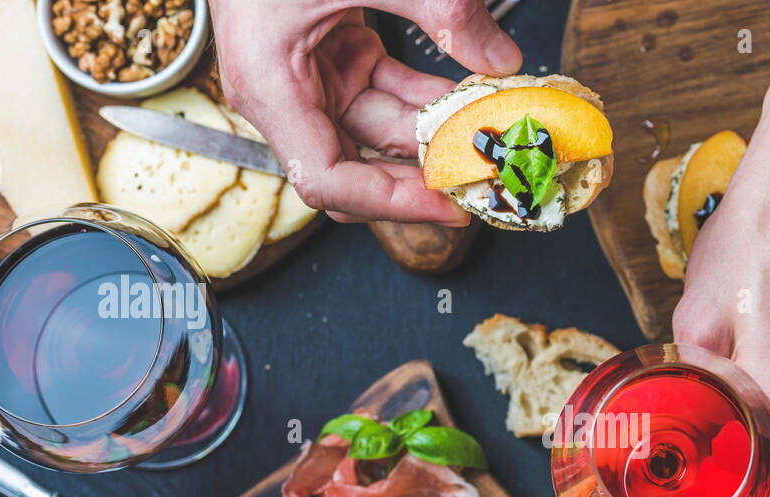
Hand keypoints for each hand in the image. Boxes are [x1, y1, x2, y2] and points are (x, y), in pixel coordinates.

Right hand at [209, 0, 521, 222]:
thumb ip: (437, 8)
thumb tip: (499, 57)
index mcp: (270, 87)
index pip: (328, 180)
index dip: (391, 202)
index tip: (448, 205)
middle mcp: (284, 94)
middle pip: (355, 169)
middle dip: (418, 177)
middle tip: (478, 180)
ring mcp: (310, 78)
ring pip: (377, 134)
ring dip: (430, 135)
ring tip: (483, 137)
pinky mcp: (333, 57)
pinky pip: (384, 96)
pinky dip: (423, 100)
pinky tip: (464, 100)